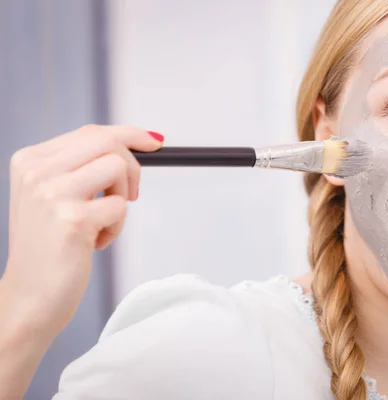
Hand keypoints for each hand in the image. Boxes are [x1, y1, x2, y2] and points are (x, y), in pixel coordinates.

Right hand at [1, 125, 163, 337]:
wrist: (29, 297)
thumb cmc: (49, 247)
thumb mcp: (52, 197)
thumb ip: (81, 167)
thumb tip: (136, 141)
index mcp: (30, 160)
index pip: (90, 132)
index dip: (129, 134)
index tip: (154, 141)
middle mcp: (37, 171)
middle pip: (108, 142)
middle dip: (133, 167)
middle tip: (130, 195)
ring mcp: (52, 194)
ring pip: (118, 167)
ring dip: (122, 198)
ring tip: (104, 222)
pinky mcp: (73, 219)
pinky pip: (120, 207)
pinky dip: (117, 227)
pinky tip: (95, 244)